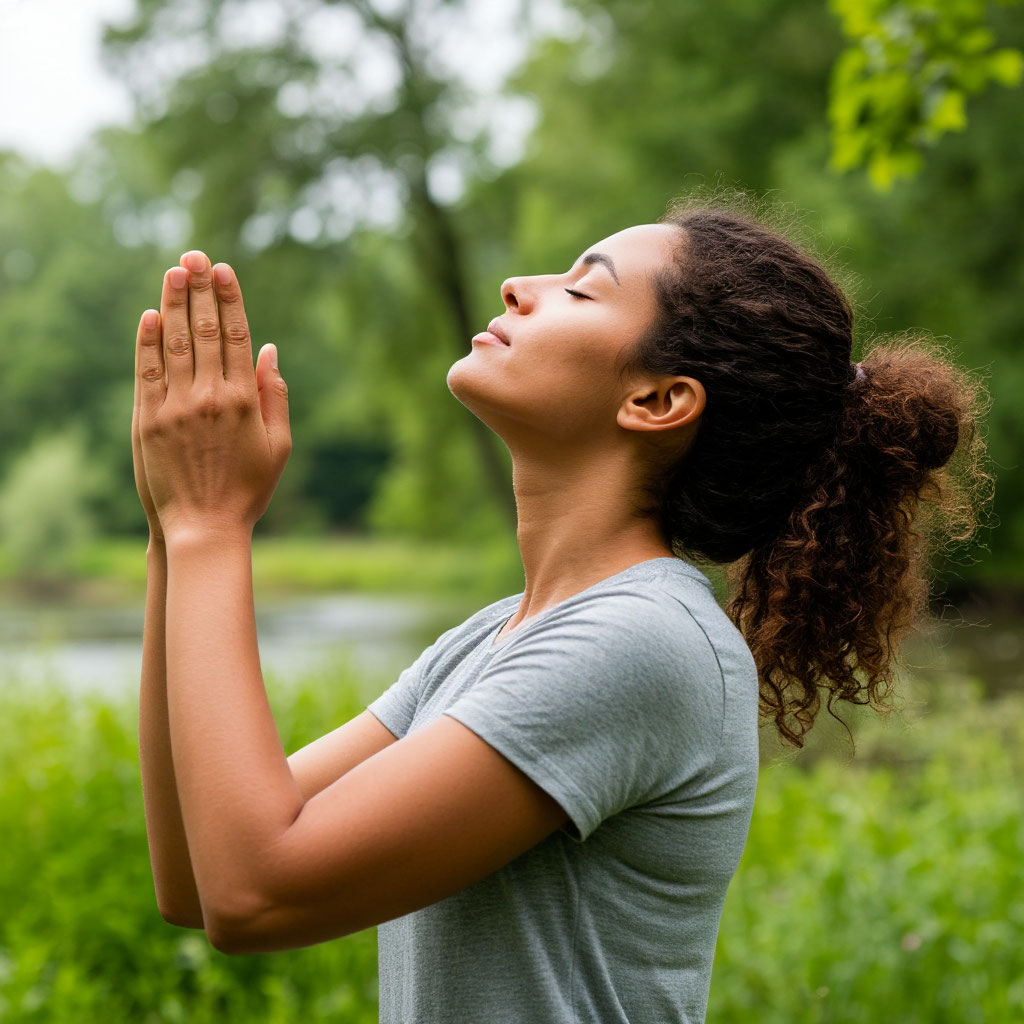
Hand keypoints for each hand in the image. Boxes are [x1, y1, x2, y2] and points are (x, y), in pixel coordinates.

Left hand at [135, 250, 291, 543]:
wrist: (204, 528)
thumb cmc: (249, 489)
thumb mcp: (279, 445)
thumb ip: (274, 395)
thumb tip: (269, 350)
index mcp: (243, 401)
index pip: (235, 336)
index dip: (229, 299)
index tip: (224, 269)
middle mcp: (209, 397)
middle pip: (202, 331)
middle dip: (199, 289)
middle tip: (195, 255)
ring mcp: (175, 408)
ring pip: (172, 344)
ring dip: (172, 304)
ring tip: (174, 271)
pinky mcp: (148, 421)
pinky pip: (147, 372)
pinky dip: (147, 342)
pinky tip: (149, 316)